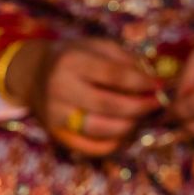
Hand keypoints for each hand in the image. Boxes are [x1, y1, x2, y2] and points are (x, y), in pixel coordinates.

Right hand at [3, 38, 161, 156]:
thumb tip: (153, 81)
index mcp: (71, 62)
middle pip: (111, 106)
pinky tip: (125, 133)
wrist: (33, 74)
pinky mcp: (56, 135)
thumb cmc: (73, 57)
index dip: (142, 83)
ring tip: (141, 118)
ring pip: (103, 130)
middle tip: (156, 105)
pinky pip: (91, 148)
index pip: (115, 75)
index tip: (159, 86)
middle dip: (141, 107)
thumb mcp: (96, 46)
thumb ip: (125, 59)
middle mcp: (60, 89)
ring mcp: (56, 115)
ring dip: (130, 127)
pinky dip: (114, 144)